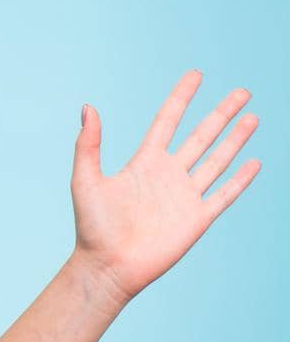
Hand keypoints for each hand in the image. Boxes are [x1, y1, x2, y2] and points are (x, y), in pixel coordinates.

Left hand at [69, 69, 260, 305]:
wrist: (107, 266)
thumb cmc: (92, 227)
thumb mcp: (85, 180)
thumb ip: (88, 145)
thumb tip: (88, 107)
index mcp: (143, 163)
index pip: (167, 122)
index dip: (181, 98)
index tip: (196, 75)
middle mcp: (167, 175)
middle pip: (201, 136)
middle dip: (221, 113)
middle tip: (242, 91)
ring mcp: (184, 196)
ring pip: (217, 160)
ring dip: (235, 139)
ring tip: (252, 117)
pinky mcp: (197, 218)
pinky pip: (224, 194)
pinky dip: (240, 179)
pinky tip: (255, 162)